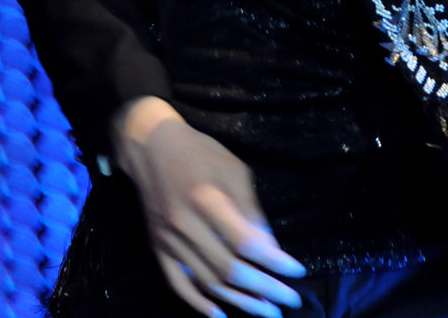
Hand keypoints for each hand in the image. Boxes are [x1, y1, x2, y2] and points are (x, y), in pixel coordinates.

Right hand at [112, 97, 305, 317]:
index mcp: (207, 199)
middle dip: (263, 288)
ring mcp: (168, 240)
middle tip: (289, 300)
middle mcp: (185, 224)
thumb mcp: (233, 169)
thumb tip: (270, 247)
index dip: (273, 262)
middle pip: (228, 268)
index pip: (245, 243)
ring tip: (266, 312)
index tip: (296, 271)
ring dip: (239, 300)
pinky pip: (178, 284)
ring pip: (207, 281)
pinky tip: (220, 315)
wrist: (151, 146)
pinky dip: (198, 303)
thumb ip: (250, 209)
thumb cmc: (200, 152)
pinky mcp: (158, 248)